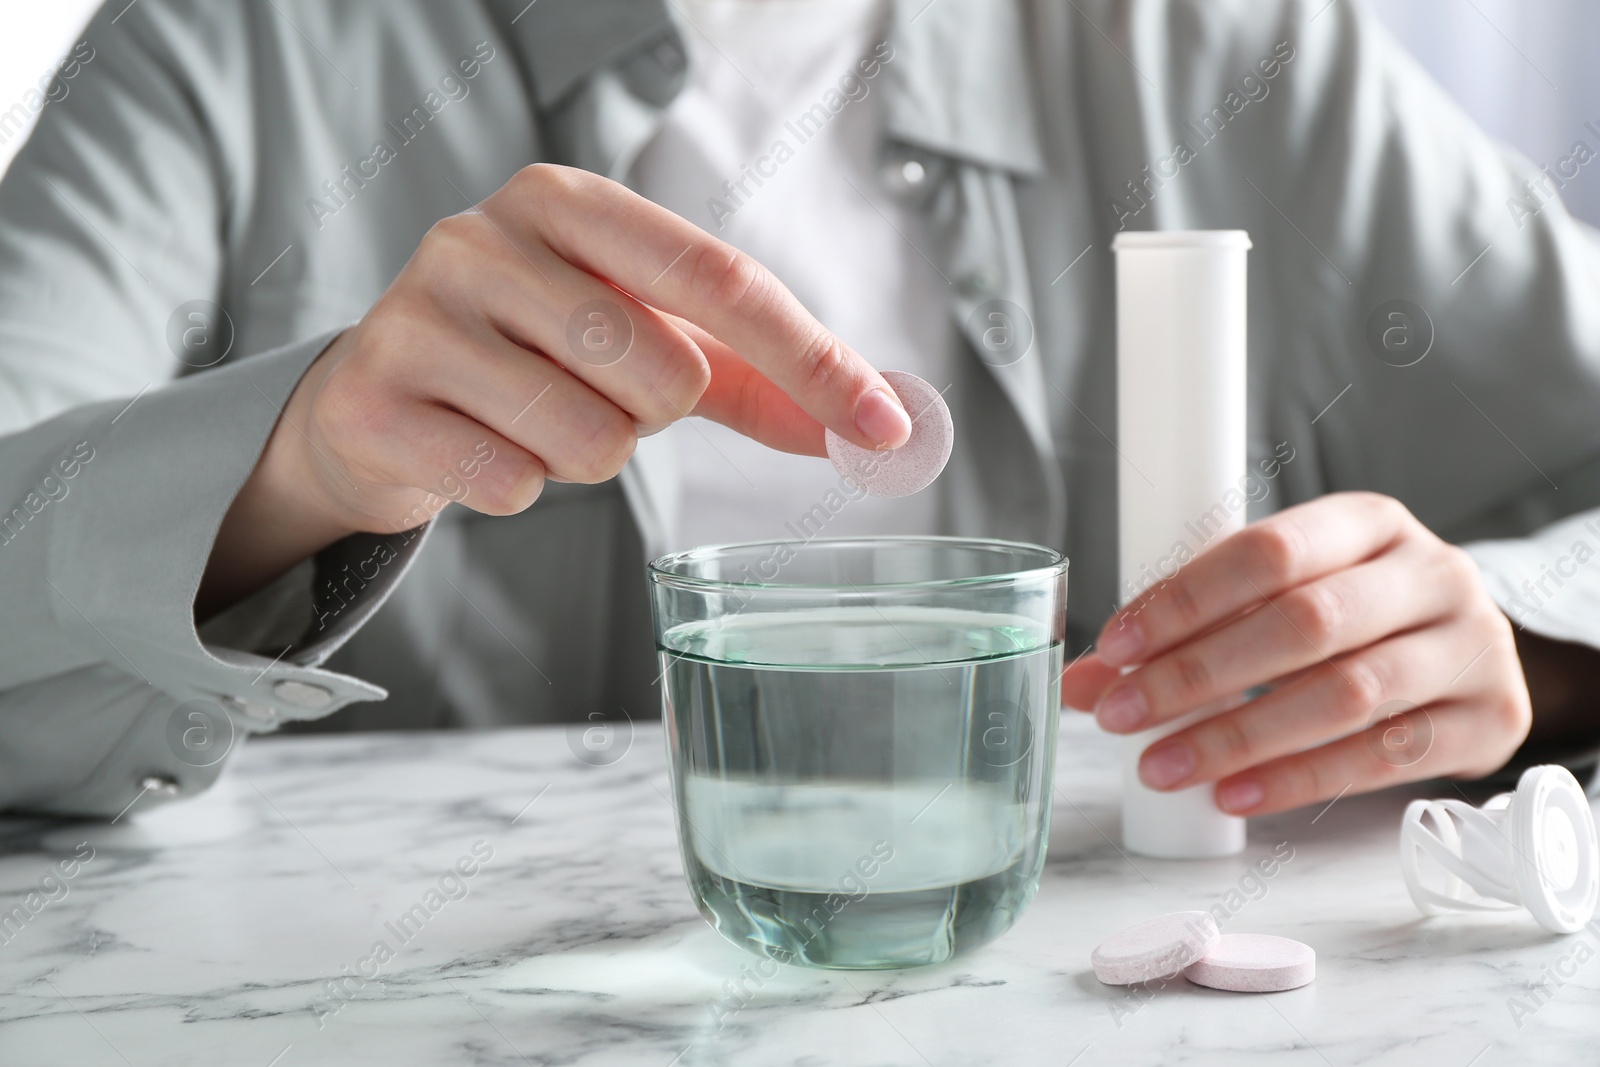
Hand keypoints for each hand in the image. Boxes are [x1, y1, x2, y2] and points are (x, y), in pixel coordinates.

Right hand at [199, 164, 911, 613]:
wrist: (376, 402)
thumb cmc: (528, 358)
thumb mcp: (638, 341)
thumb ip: (752, 375)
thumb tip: (870, 419)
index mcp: (565, 202)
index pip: (718, 276)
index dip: (811, 357)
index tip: (881, 422)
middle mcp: (484, 238)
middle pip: (661, 369)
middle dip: (653, 413)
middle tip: (597, 395)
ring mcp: (419, 316)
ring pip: (590, 437)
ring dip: (586, 455)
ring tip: (531, 421)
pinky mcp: (374, 402)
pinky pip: (512, 485)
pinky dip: (519, 488)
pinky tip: (478, 450)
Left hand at [1060, 492, 1531, 816]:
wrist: (1470, 660)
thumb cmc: (1354, 621)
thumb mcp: (1279, 601)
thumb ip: (1190, 632)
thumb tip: (1084, 683)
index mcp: (1369, 522)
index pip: (1268, 550)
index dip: (1186, 599)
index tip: (1114, 647)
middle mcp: (1431, 574)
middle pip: (1306, 623)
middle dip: (1198, 674)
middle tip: (1120, 715)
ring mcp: (1472, 647)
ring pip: (1346, 695)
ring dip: (1239, 737)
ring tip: (1162, 766)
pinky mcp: (1490, 720)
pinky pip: (1385, 759)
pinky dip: (1298, 780)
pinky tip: (1232, 795)